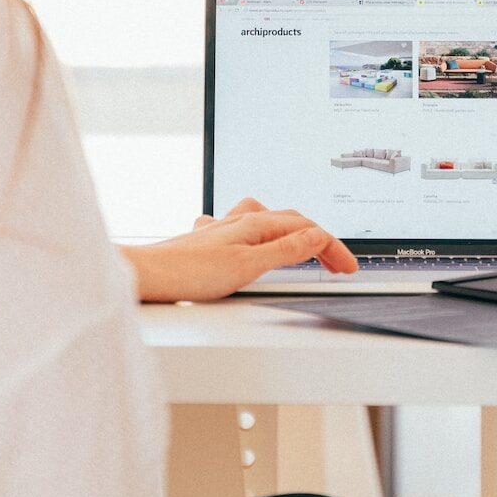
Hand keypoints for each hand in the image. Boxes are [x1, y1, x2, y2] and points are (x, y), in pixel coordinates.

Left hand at [120, 198, 357, 301]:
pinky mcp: (209, 242)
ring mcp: (224, 229)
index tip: (348, 267)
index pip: (306, 229)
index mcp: (254, 223)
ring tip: (304, 246)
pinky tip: (252, 243)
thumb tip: (318, 236)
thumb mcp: (248, 266)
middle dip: (319, 240)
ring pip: (267, 220)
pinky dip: (261, 235)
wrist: (147, 275)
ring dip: (291, 231)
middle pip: (291, 222)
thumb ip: (285, 250)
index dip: (332, 248)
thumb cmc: (189, 272)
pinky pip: (244, 229)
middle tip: (337, 264)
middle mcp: (239, 220)